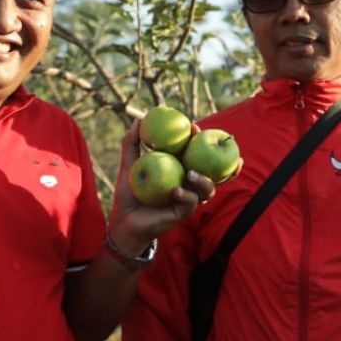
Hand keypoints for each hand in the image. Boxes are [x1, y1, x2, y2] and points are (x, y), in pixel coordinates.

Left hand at [107, 120, 215, 254]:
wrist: (124, 220)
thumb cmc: (129, 192)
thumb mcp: (129, 165)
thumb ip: (132, 143)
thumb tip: (138, 120)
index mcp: (178, 169)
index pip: (194, 152)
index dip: (199, 139)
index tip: (193, 126)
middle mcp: (188, 183)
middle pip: (210, 170)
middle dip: (216, 157)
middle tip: (205, 146)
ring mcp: (188, 198)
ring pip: (208, 188)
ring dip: (203, 180)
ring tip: (190, 174)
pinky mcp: (183, 213)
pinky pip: (191, 204)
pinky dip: (186, 196)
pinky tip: (177, 191)